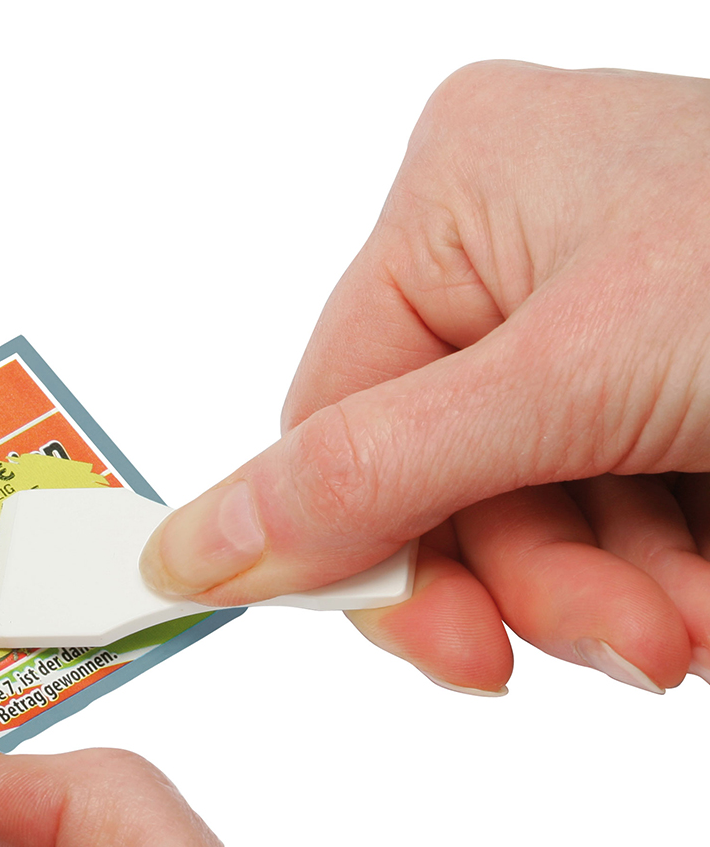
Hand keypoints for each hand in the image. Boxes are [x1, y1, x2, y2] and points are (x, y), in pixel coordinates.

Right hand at [140, 60, 709, 695]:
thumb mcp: (575, 381)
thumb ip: (370, 473)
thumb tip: (189, 551)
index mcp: (454, 194)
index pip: (332, 412)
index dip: (367, 545)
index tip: (442, 652)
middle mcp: (507, 251)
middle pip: (431, 479)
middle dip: (531, 584)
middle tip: (625, 645)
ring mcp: (583, 323)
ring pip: (519, 520)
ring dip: (609, 599)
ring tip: (706, 617)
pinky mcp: (653, 391)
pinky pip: (596, 521)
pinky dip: (661, 580)